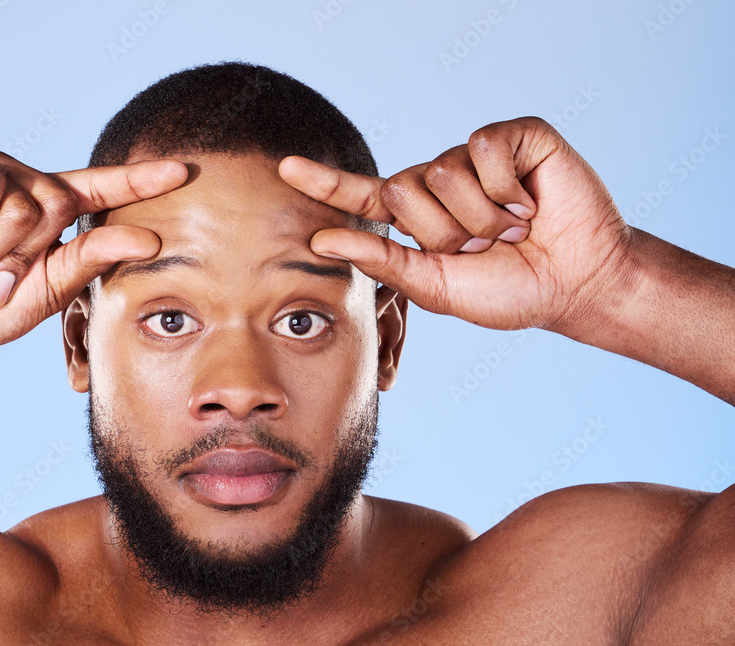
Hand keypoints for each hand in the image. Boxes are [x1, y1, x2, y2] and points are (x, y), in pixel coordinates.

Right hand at [0, 148, 187, 355]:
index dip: (141, 179)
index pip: (102, 188)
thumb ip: (93, 259)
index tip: (182, 172)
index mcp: (50, 212)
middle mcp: (21, 182)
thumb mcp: (49, 289)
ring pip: (19, 199)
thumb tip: (150, 239)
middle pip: (55, 202)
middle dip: (24, 256)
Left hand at [278, 117, 632, 335]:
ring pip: (441, 172)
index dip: (326, 182)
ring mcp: (475, 158)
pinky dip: (506, 184)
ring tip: (511, 228)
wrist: (574, 283)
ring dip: (479, 216)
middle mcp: (441, 183)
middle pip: (403, 192)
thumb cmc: (508, 292)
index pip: (365, 197)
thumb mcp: (437, 287)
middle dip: (443, 234)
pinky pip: (482, 148)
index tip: (286, 168)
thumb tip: (320, 238)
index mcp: (420, 222)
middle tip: (483, 249)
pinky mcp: (513, 137)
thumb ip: (383, 262)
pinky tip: (530, 200)